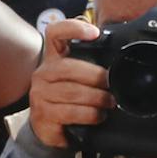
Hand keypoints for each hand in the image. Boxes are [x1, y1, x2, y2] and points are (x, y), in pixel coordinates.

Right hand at [29, 17, 109, 148]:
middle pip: (68, 68)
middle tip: (110, 84)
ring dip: (96, 98)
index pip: (55, 33)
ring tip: (109, 102)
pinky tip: (97, 115)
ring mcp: (40, 94)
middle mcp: (43, 74)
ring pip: (72, 92)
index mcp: (53, 58)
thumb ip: (89, 65)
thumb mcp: (75, 79)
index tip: (95, 33)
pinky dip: (89, 114)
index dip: (73, 28)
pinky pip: (70, 112)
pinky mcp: (43, 115)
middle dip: (95, 76)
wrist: (48, 129)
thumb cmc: (66, 100)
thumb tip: (117, 61)